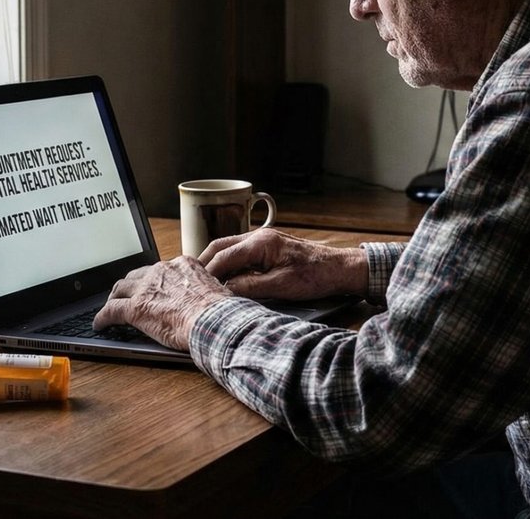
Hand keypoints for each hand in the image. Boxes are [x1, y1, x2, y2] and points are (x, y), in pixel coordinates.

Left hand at [92, 256, 231, 350]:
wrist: (214, 321)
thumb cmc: (221, 312)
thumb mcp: (214, 290)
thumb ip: (203, 290)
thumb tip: (205, 301)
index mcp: (182, 264)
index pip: (160, 270)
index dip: (152, 280)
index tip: (152, 286)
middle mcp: (162, 271)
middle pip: (136, 275)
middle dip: (129, 286)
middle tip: (125, 295)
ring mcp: (146, 289)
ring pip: (120, 289)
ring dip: (114, 298)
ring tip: (110, 306)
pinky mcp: (135, 308)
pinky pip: (111, 311)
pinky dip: (103, 318)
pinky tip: (100, 324)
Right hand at [199, 228, 366, 300]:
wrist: (339, 268)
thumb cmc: (315, 276)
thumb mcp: (280, 286)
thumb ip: (250, 287)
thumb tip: (224, 292)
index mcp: (260, 243)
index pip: (223, 257)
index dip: (207, 274)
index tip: (194, 288)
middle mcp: (259, 236)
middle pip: (220, 247)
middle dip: (203, 264)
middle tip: (190, 282)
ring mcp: (263, 240)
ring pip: (229, 248)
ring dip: (215, 263)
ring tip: (203, 282)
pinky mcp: (268, 247)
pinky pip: (240, 252)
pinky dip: (229, 264)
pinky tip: (226, 278)